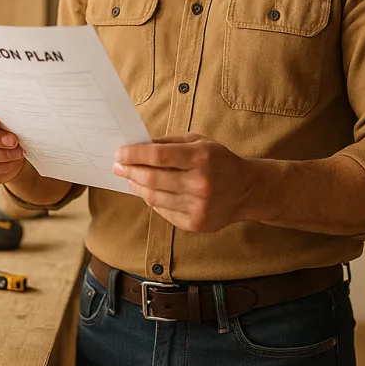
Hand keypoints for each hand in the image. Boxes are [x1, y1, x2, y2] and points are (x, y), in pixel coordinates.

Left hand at [113, 133, 255, 232]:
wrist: (247, 190)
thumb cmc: (219, 161)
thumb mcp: (198, 142)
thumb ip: (168, 143)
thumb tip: (137, 146)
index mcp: (201, 157)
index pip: (157, 155)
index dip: (133, 154)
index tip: (119, 154)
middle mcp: (200, 183)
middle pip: (152, 178)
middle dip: (129, 171)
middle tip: (117, 166)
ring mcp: (198, 206)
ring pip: (154, 197)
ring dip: (137, 186)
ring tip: (131, 179)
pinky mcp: (195, 223)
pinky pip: (163, 211)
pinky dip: (152, 200)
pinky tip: (149, 192)